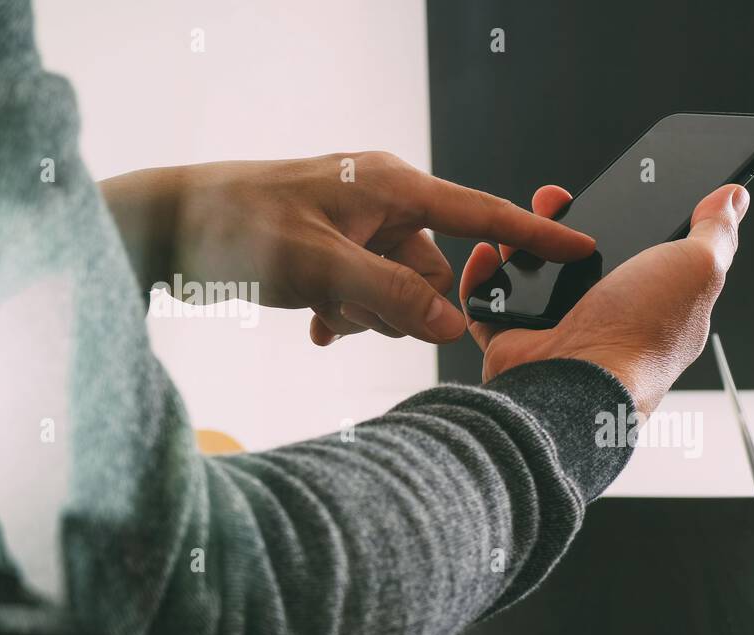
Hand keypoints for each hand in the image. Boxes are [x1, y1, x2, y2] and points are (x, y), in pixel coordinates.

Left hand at [99, 153, 594, 344]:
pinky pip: (376, 291)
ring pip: (405, 289)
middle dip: (407, 304)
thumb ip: (394, 298)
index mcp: (394, 186)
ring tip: (326, 309)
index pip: (481, 214)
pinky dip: (354, 312)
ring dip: (373, 312)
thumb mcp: (323, 270)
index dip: (534, 236)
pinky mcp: (344, 247)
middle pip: (438, 271)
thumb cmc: (242, 228)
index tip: (581, 249)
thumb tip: (453, 327)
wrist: (172, 224)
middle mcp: (386, 200)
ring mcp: (365, 224)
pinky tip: (319, 320)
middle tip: (355, 309)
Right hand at [458, 183, 748, 414]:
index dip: (627, 217)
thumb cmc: (641, 337)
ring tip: (518, 220)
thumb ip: (716, 233)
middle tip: (554, 199)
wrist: (576, 386)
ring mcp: (559, 332)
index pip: (642, 253)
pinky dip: (484, 277)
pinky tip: (490, 253)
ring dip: (522, 240)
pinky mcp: (516, 343)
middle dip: (564, 221)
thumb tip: (733, 197)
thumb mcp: (698, 269)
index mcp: (654, 307)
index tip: (613, 187)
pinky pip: (491, 303)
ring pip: (534, 274)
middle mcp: (607, 321)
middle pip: (580, 256)